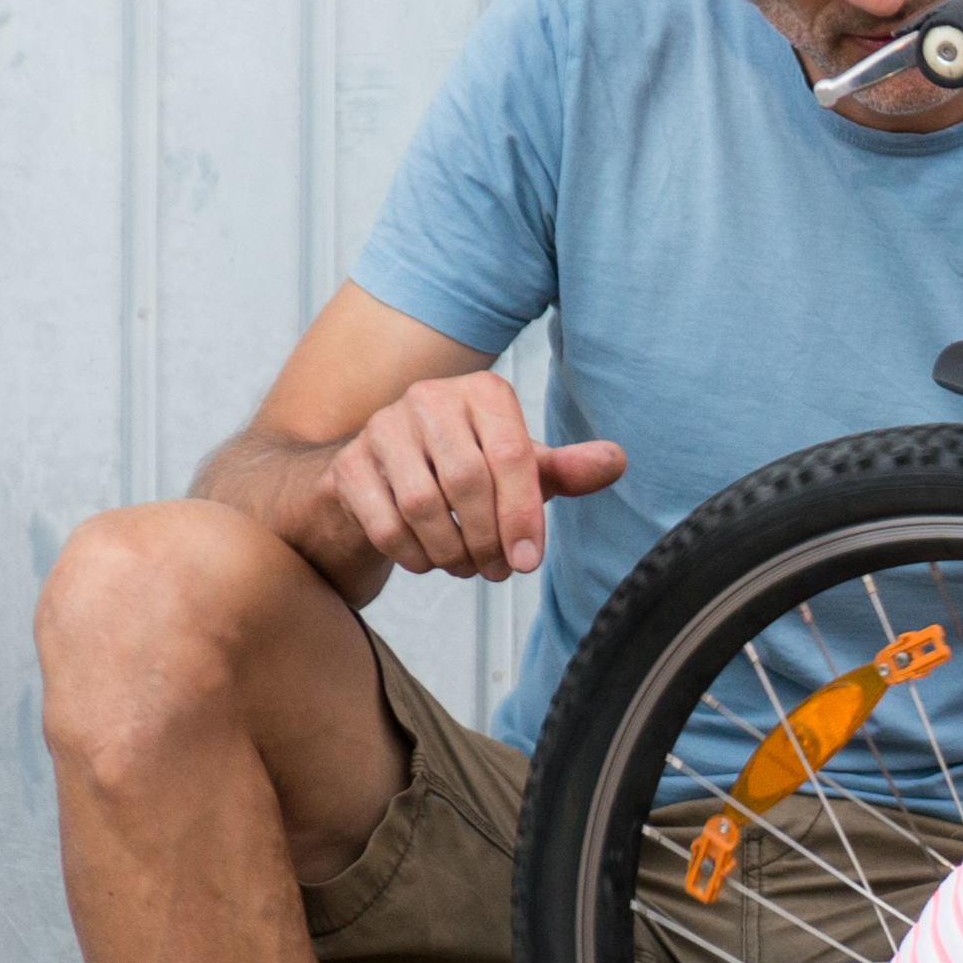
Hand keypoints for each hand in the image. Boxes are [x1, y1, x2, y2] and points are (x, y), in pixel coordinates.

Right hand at [327, 369, 623, 584]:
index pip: (512, 456)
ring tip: (467, 567)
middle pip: (468, 481)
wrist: (381, 480)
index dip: (524, 515)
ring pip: (424, 505)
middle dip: (488, 539)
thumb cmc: (465, 472)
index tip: (528, 561)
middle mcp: (430, 398)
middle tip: (499, 570)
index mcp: (483, 393)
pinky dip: (413, 555)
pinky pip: (385, 524)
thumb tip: (616, 461)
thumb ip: (565, 470)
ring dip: (452, 552)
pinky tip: (428, 562)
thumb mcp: (521, 470)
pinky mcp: (346, 466)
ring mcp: (381, 428)